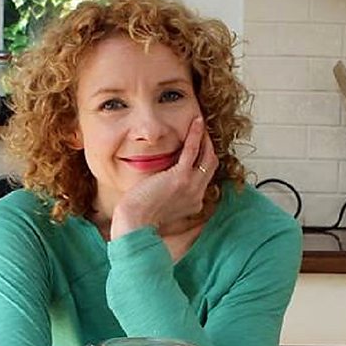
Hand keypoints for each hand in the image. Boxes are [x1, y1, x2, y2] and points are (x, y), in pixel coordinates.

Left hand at [110, 116, 218, 239]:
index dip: (202, 160)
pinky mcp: (181, 177)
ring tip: (199, 123)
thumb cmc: (140, 216)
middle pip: (210, 165)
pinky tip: (195, 122)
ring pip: (207, 156)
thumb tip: (158, 185)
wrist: (135, 223)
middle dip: (208, 146)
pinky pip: (193, 150)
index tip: (197, 147)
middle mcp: (197, 194)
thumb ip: (165, 195)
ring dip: (205, 138)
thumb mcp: (159, 206)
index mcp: (193, 203)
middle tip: (202, 131)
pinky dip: (196, 134)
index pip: (203, 177)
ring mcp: (192, 185)